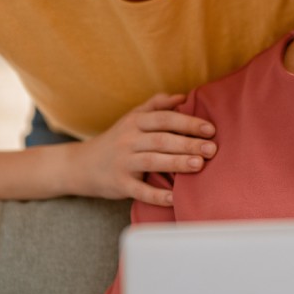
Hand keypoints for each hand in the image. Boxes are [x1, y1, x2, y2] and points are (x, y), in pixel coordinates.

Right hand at [63, 93, 216, 204]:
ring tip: (199, 165)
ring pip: (152, 161)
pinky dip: (157, 195)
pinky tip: (175, 197)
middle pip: (162, 140)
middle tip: (212, 149)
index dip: (188, 122)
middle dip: (188, 143)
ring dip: (177, 163)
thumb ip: (156, 105)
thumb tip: (182, 96)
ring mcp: (123, 163)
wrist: (81, 165)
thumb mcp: (131, 117)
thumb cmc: (116, 139)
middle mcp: (128, 140)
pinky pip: (140, 190)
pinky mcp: (119, 184)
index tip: (210, 129)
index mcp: (135, 122)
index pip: (165, 119)